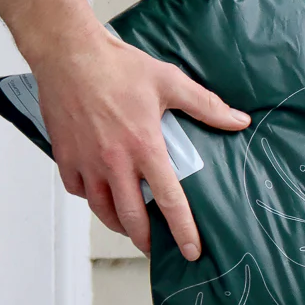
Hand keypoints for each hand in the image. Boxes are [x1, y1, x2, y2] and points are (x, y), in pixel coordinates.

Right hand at [0, 0, 249, 259]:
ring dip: (119, 225)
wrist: (67, 53)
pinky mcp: (65, 157)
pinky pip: (79, 191)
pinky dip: (92, 199)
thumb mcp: (169, 82)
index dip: (183, 230)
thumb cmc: (116, 66)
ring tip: (131, 227)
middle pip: (132, 219)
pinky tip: (102, 195)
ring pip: (103, 211)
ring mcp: (86, 162)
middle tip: (156, 248)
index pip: (168, 200)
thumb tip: (239, 120)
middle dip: (146, 241)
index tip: (192, 251)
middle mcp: (114, 162)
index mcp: (144, 147)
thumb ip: (207, 106)